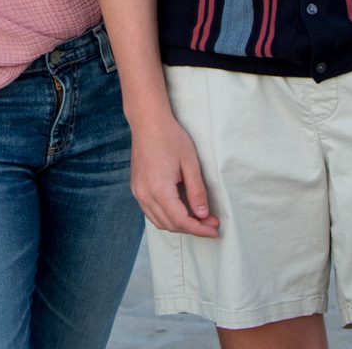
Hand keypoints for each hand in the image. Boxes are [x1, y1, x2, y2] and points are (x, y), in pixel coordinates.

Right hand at [130, 113, 220, 237]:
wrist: (148, 122)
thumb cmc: (170, 137)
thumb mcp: (190, 163)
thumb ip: (197, 191)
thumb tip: (203, 215)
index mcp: (159, 189)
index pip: (181, 221)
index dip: (200, 229)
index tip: (215, 230)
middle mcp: (145, 194)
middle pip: (169, 225)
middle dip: (192, 228)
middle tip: (211, 223)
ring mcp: (138, 192)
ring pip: (158, 222)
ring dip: (179, 225)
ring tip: (198, 219)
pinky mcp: (136, 188)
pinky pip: (150, 212)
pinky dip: (166, 217)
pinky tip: (180, 211)